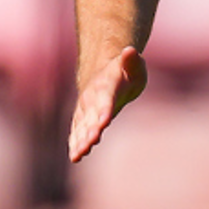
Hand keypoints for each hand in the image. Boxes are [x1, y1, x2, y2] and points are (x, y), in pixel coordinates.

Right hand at [68, 47, 148, 162]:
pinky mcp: (82, 120)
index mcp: (107, 86)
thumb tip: (130, 51)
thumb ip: (132, 61)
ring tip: (79, 155)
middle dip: (90, 131)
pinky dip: (76, 144)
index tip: (103, 123)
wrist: (102, 73)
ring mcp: (85, 110)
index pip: (106, 100)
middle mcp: (92, 99)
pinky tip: (75, 157)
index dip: (104, 111)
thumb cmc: (124, 72)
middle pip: (91, 117)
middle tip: (90, 143)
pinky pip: (77, 132)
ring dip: (80, 141)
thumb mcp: (133, 65)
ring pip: (82, 127)